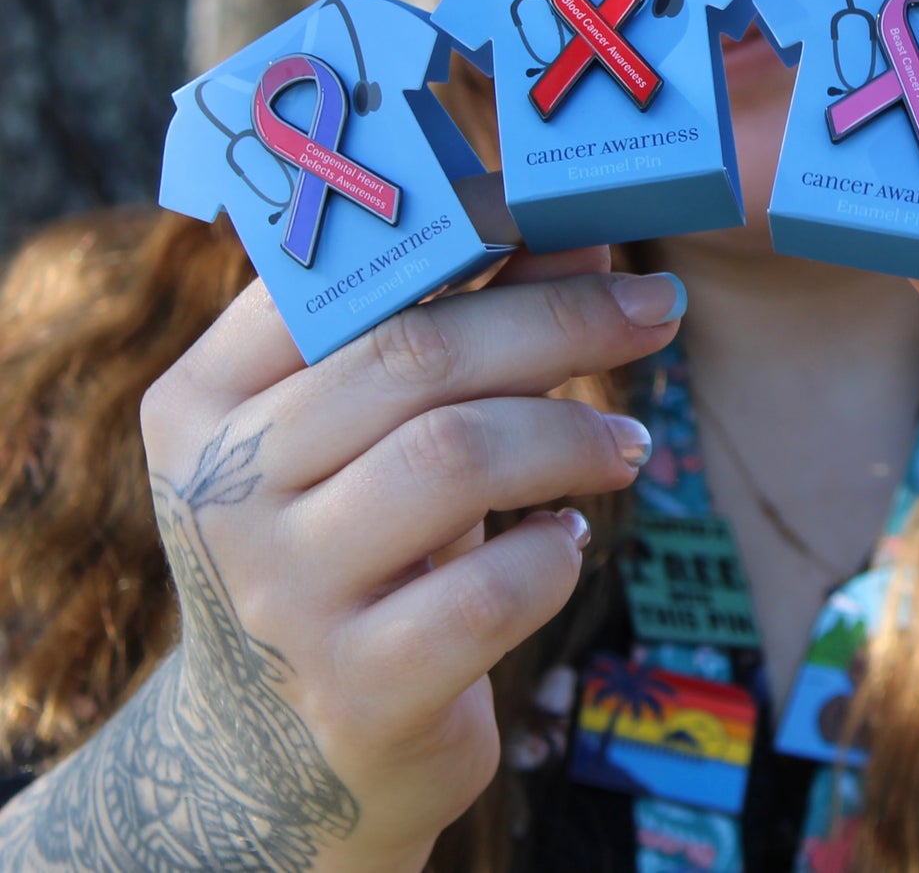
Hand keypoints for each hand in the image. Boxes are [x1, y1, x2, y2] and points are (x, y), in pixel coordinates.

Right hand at [136, 248, 682, 871]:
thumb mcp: (370, 435)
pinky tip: (565, 544)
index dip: (463, 231)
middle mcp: (222, 490)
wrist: (271, 759)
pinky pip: (489, 591)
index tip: (566, 217)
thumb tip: (583, 235)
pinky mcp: (355, 690)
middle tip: (654, 309)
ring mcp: (280, 596)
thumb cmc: (340, 549)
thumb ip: (460, 326)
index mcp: (205, 400)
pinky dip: (553, 554)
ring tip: (630, 446)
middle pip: (415, 357)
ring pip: (455, 457)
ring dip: (571, 435)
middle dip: (561, 319)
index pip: (334, 279)